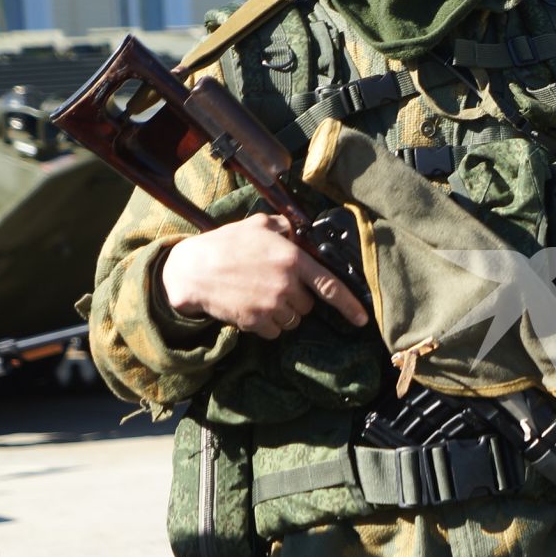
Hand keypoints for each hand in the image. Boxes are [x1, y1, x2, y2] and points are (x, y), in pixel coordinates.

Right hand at [159, 215, 367, 337]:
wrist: (192, 269)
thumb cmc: (226, 244)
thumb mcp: (258, 224)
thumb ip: (284, 227)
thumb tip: (298, 229)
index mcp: (292, 259)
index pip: (330, 286)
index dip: (349, 305)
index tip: (363, 320)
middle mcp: (286, 285)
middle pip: (307, 305)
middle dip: (296, 298)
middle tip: (273, 285)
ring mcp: (271, 305)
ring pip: (292, 320)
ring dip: (282, 313)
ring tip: (259, 295)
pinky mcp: (255, 322)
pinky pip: (274, 332)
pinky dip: (266, 325)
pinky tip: (251, 308)